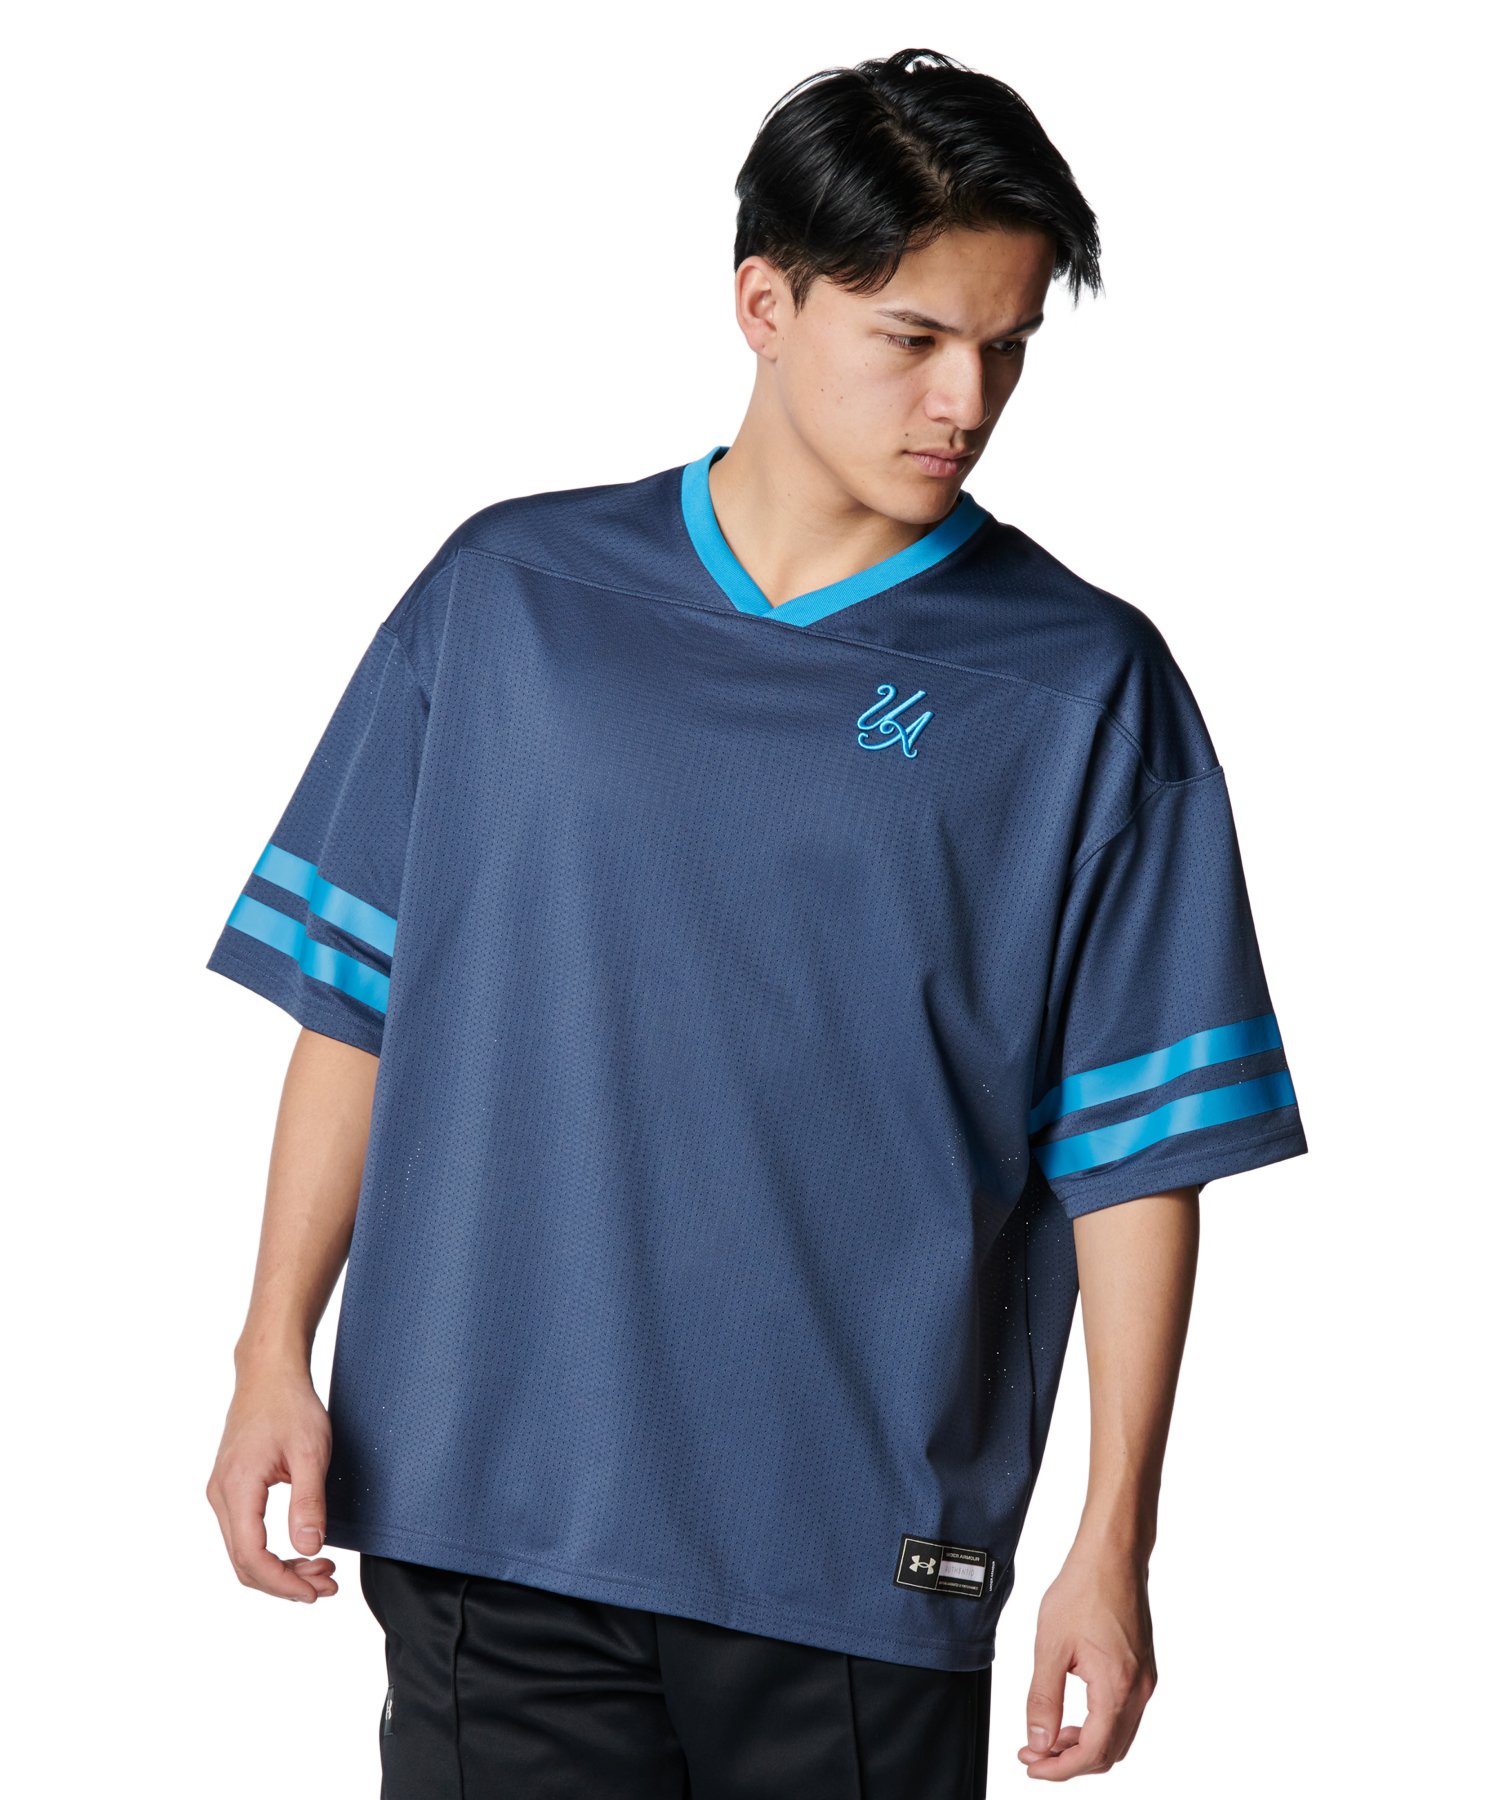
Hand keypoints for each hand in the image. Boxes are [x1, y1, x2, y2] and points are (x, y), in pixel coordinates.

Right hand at [205, 1364, 338, 1602]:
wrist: (268, 1374)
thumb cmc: (291, 1405)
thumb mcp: (311, 1450)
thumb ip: (309, 1501)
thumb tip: (309, 1548)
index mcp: (237, 1487)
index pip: (250, 1556)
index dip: (281, 1582)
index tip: (314, 1592)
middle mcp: (221, 1495)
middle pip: (243, 1562)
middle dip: (285, 1582)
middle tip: (327, 1585)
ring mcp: (221, 1493)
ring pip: (242, 1551)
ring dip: (279, 1569)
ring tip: (321, 1572)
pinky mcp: (230, 1489)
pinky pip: (244, 1534)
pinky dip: (271, 1551)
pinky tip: (301, 1550)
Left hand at [1017, 1550, 1156, 1778]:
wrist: (1113, 1555)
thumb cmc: (1083, 1589)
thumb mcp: (1051, 1645)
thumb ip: (1043, 1698)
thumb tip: (1037, 1741)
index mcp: (1118, 1687)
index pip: (1092, 1752)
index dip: (1059, 1768)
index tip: (1030, 1765)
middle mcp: (1140, 1691)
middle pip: (1109, 1753)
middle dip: (1069, 1761)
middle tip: (1033, 1753)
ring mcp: (1146, 1682)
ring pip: (1118, 1737)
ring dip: (1084, 1745)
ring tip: (1046, 1736)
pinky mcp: (1144, 1671)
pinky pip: (1123, 1715)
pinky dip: (1097, 1725)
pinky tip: (1070, 1715)